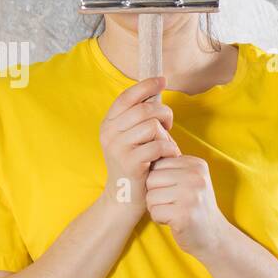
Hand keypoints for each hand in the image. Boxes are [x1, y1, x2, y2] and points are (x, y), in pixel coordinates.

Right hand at [97, 76, 180, 223]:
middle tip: (168, 125)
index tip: (162, 80)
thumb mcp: (129, 137)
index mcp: (108, 124)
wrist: (124, 197)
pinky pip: (159, 145)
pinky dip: (169, 149)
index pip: (126, 97)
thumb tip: (155, 90)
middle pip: (145, 110)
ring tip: (166, 145)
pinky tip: (168, 156)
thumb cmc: (134, 163)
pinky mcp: (131, 163)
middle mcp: (109, 133)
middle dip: (164, 114)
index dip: (145, 86)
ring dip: (166, 134)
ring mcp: (118, 148)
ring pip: (152, 126)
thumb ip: (137, 117)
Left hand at [145, 155, 232, 259]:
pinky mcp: (184, 215)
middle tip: (172, 204)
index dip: (159, 181)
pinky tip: (174, 221)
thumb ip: (172, 168)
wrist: (214, 236)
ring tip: (173, 212)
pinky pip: (154, 212)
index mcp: (196, 165)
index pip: (158, 164)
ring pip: (150, 196)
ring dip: (156, 208)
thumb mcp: (190, 180)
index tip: (174, 191)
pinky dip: (159, 219)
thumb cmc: (195, 206)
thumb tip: (143, 154)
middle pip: (151, 179)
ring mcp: (191, 196)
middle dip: (155, 194)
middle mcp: (195, 177)